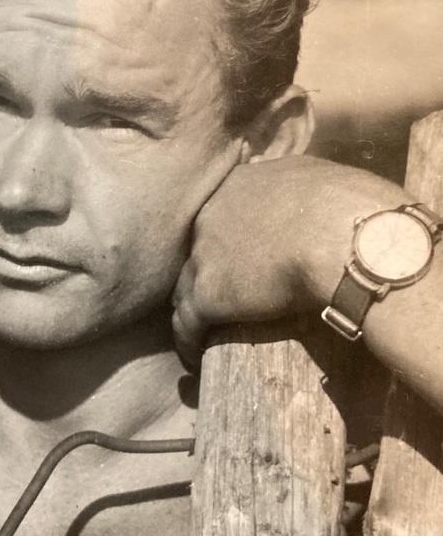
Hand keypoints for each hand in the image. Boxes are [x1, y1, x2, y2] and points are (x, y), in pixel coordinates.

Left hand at [171, 155, 404, 365]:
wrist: (345, 239)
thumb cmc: (350, 206)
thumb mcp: (319, 178)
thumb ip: (300, 186)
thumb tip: (310, 196)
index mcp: (239, 184)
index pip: (219, 213)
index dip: (226, 236)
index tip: (239, 256)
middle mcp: (211, 215)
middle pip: (197, 248)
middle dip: (207, 269)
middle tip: (224, 293)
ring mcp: (204, 255)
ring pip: (184, 287)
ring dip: (192, 307)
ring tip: (203, 330)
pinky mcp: (208, 295)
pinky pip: (187, 324)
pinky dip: (190, 341)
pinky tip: (197, 357)